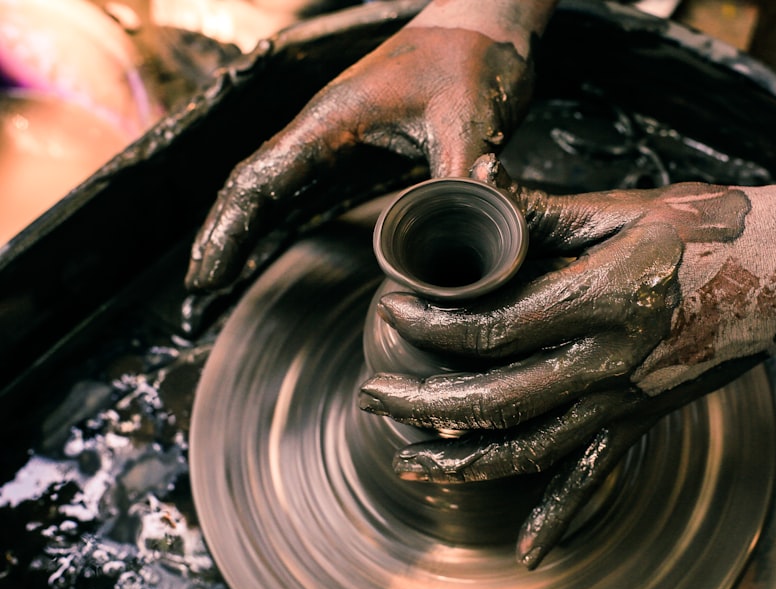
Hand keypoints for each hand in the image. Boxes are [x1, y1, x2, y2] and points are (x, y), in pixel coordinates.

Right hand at [185, 21, 534, 289]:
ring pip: (274, 185)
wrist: (488, 24)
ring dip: (245, 228)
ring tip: (218, 275)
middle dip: (224, 234)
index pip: (261, 181)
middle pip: (254, 185)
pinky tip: (269, 241)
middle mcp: (324, 127)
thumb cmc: (474, 58)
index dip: (230, 231)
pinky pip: (305, 184)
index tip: (207, 275)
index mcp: (333, 119)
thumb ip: (458, 185)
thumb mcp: (469, 124)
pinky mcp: (358, 144)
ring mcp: (338, 135)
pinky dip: (279, 216)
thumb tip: (461, 245)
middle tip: (200, 287)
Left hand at [359, 156, 775, 567]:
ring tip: (408, 460)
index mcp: (600, 300)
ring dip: (462, 462)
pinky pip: (594, 475)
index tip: (392, 312)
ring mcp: (629, 400)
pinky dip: (558, 515)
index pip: (489, 330)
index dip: (430, 327)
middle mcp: (610, 362)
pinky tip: (525, 550)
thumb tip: (477, 185)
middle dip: (421, 402)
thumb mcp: (622, 210)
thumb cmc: (712, 228)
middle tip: (373, 394)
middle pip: (493, 401)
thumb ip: (542, 211)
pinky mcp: (644, 418)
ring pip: (530, 450)